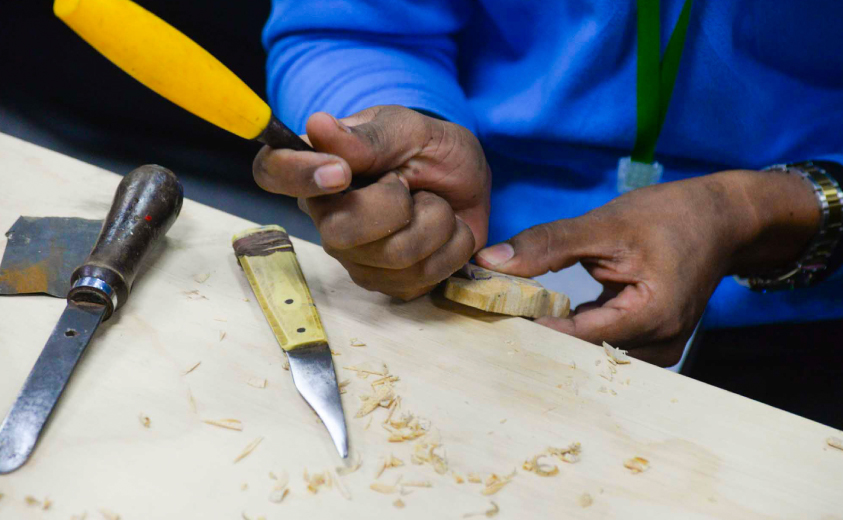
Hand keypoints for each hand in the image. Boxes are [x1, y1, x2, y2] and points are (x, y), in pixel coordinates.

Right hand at [252, 105, 490, 299]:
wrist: (468, 184)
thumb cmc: (429, 150)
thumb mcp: (408, 128)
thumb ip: (367, 136)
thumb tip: (317, 126)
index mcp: (318, 169)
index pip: (273, 172)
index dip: (297, 175)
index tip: (341, 172)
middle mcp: (327, 219)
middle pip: (340, 232)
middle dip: (396, 206)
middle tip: (410, 184)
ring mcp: (357, 258)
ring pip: (396, 256)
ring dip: (436, 221)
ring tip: (435, 204)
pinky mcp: (390, 284)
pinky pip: (424, 276)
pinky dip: (452, 246)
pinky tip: (447, 229)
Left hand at [475, 170, 819, 365]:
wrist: (722, 219)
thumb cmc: (671, 216)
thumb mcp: (607, 224)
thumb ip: (549, 245)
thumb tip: (490, 261)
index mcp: (653, 318)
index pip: (577, 338)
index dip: (532, 327)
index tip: (490, 312)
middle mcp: (659, 346)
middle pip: (584, 352)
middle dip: (540, 333)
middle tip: (493, 313)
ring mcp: (658, 349)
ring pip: (592, 352)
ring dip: (556, 334)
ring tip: (515, 312)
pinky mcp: (651, 342)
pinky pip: (604, 344)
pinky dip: (575, 330)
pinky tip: (546, 315)